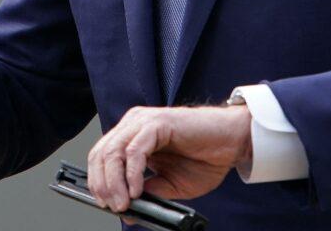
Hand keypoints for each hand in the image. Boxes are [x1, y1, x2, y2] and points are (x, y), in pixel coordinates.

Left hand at [86, 105, 252, 213]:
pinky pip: (135, 150)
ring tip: (123, 203)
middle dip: (102, 184)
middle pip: (101, 154)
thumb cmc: (205, 158)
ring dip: (114, 182)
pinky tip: (136, 191)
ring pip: (113, 151)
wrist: (232, 142)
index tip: (105, 204)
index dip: (98, 181)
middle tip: (113, 207)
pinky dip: (132, 173)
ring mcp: (144, 122)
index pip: (101, 156)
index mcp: (132, 136)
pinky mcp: (158, 123)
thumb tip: (127, 208)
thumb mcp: (170, 184)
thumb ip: (148, 191)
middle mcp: (134, 125)